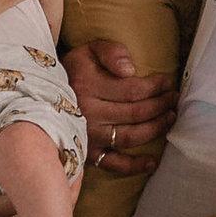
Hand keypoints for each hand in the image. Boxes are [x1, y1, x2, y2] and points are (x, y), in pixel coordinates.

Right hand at [66, 39, 178, 180]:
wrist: (41, 95)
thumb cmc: (73, 70)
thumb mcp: (88, 51)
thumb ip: (111, 52)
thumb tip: (130, 70)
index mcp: (88, 86)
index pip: (133, 89)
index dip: (156, 87)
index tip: (168, 82)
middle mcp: (89, 113)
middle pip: (136, 113)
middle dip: (160, 105)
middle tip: (173, 99)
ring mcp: (89, 136)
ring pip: (130, 136)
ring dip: (155, 129)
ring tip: (170, 118)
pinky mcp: (88, 153)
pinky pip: (114, 163)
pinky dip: (134, 166)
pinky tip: (152, 161)